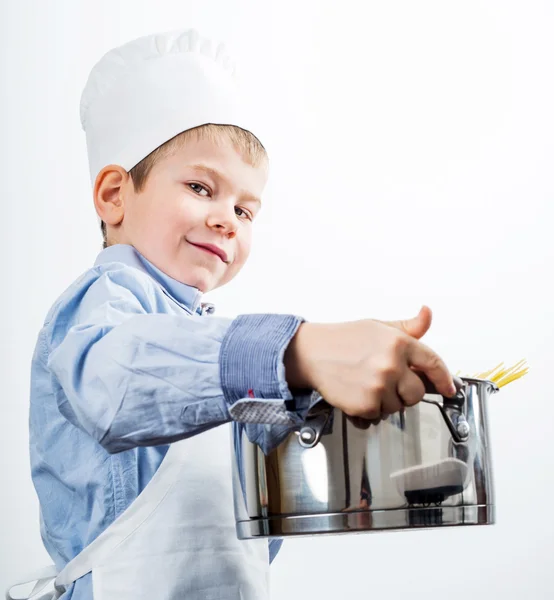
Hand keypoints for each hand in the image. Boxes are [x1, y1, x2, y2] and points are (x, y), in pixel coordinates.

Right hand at [284, 306, 454, 418]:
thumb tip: (427, 315)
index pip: (434, 364)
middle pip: (417, 392)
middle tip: (387, 381)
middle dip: (405, 391)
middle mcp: (392, 364)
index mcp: (399, 342)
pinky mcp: (365, 404)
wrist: (311, 353)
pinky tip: (358, 394)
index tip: (449, 388)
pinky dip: (369, 410)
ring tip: (367, 384)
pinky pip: (378, 416)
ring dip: (386, 401)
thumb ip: (408, 327)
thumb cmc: (343, 339)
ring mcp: (379, 386)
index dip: (444, 379)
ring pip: (397, 406)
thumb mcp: (378, 327)